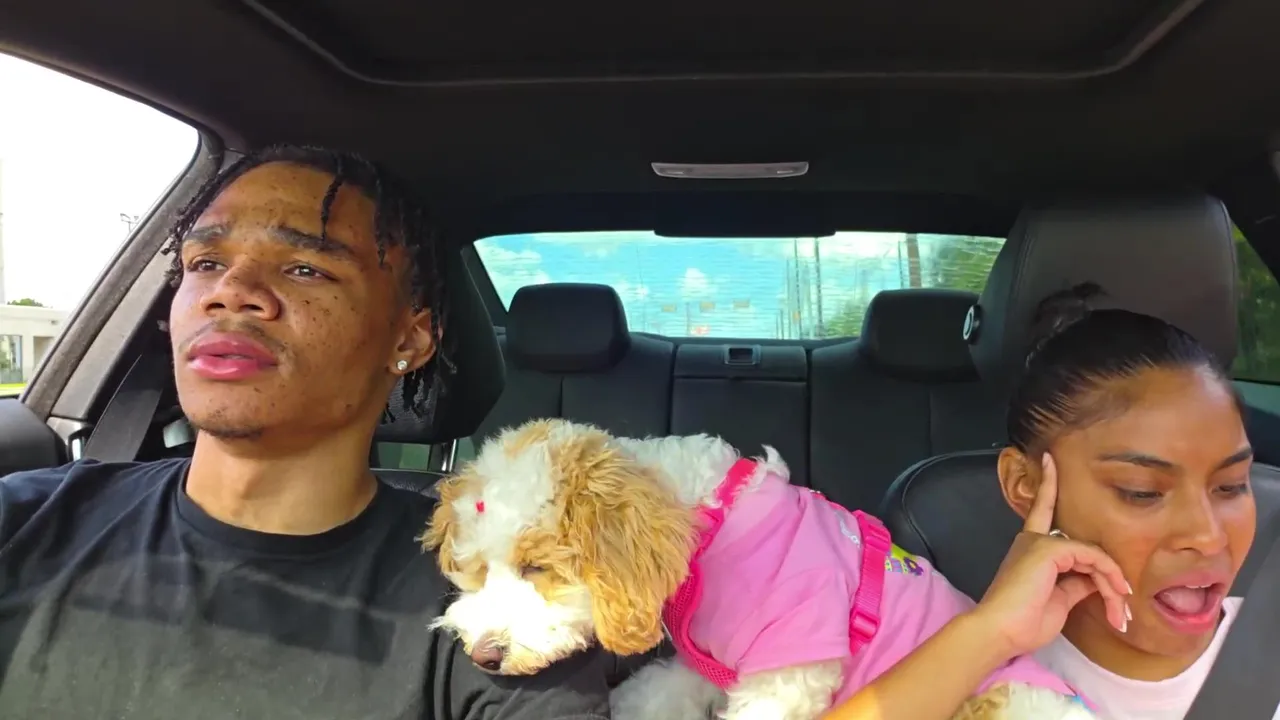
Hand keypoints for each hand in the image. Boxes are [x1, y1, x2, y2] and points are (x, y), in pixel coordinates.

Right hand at [970, 453, 1131, 657]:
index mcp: (1031, 550)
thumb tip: (1096, 580)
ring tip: (1119, 614)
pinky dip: (1108, 577)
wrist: (1001, 631)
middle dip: (1110, 579)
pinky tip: (1113, 596)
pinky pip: (1092, 556)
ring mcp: (1040, 543)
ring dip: (1112, 586)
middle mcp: (1033, 541)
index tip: (1050, 459)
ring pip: (1093, 555)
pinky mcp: (1049, 549)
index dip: (1048, 485)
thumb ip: (1077, 584)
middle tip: (1121, 614)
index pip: (1042, 511)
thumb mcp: (1060, 602)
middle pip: (1086, 549)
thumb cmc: (1024, 623)